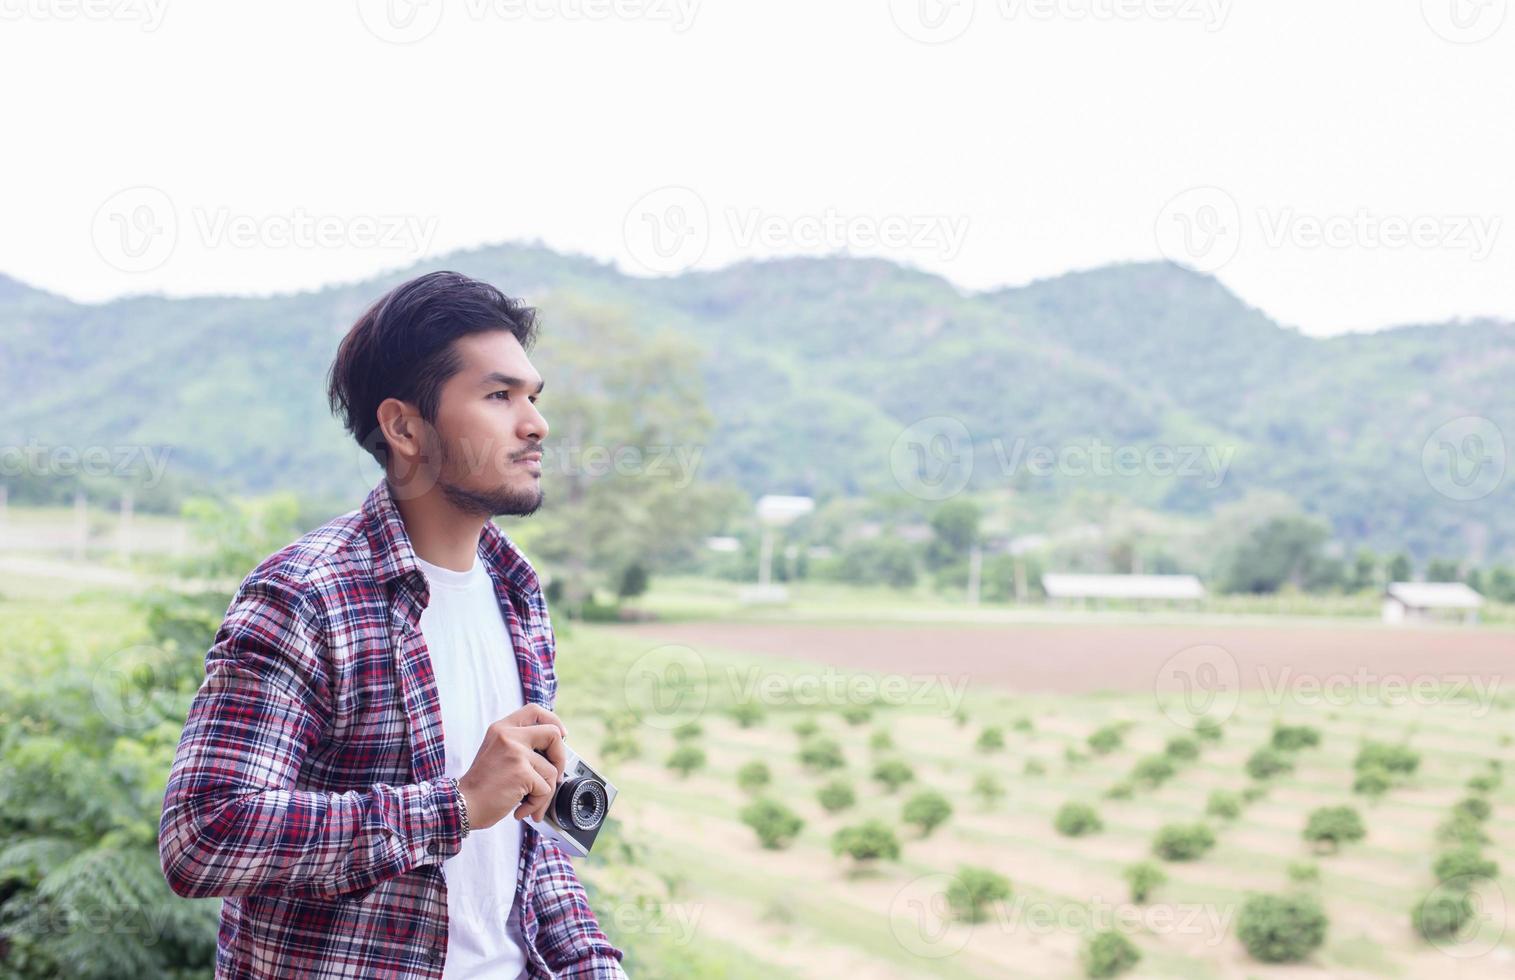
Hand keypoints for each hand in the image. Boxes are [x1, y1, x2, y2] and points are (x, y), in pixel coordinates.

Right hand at [456, 705, 569, 828]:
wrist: (462, 805)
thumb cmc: (481, 786)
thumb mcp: (496, 753)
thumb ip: (518, 745)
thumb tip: (552, 752)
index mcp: (502, 728)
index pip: (534, 711)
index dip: (553, 721)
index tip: (561, 736)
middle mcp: (508, 736)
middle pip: (553, 734)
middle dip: (560, 758)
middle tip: (555, 777)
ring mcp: (516, 752)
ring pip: (552, 770)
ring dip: (544, 793)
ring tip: (528, 802)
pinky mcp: (521, 772)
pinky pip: (545, 789)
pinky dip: (537, 804)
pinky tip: (521, 810)